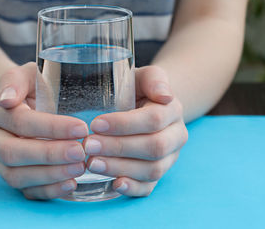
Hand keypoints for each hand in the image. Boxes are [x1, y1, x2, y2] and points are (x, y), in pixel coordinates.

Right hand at [0, 62, 88, 199]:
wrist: (25, 104)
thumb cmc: (32, 87)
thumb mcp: (28, 74)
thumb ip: (16, 80)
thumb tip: (7, 100)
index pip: (19, 121)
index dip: (50, 127)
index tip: (80, 128)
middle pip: (13, 153)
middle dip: (49, 154)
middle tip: (80, 152)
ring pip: (16, 177)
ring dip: (50, 175)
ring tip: (79, 167)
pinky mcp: (12, 177)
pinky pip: (25, 191)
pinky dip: (48, 191)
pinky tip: (71, 184)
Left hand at [83, 66, 187, 196]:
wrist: (147, 105)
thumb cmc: (138, 89)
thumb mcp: (144, 76)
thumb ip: (154, 79)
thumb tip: (164, 94)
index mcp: (172, 110)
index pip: (153, 120)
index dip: (124, 124)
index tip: (96, 124)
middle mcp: (175, 136)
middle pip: (153, 147)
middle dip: (118, 148)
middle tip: (88, 146)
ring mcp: (169, 158)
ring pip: (152, 170)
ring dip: (120, 168)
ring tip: (92, 163)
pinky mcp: (158, 173)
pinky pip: (150, 187)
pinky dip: (133, 188)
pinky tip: (114, 184)